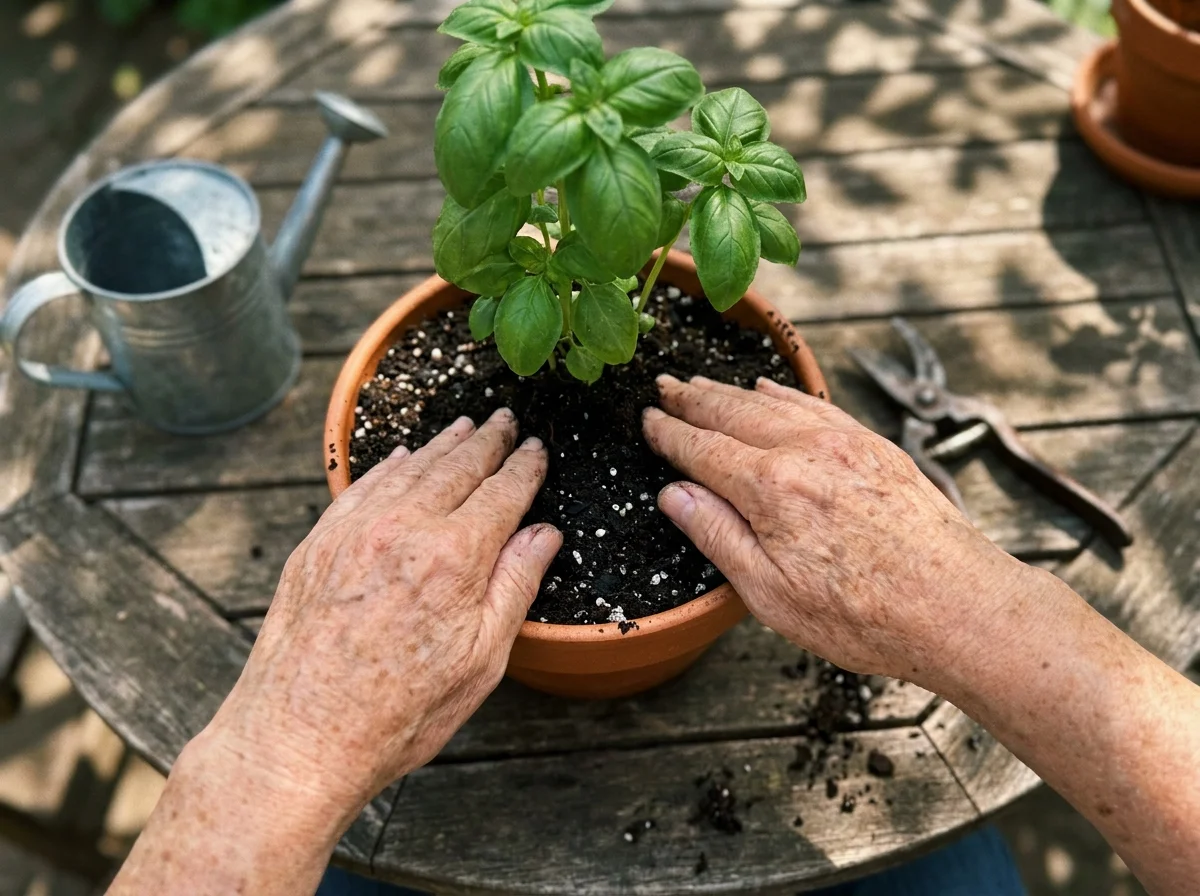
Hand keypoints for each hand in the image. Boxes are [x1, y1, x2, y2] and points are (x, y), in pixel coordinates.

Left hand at [194, 410, 559, 824]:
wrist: (299, 737)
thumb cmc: (398, 714)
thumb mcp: (481, 661)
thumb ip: (515, 585)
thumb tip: (543, 533)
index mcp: (454, 557)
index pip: (502, 493)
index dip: (524, 468)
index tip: (537, 450)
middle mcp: (403, 528)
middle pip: (456, 467)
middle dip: (487, 441)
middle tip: (504, 420)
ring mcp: (355, 531)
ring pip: (409, 468)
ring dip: (442, 445)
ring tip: (464, 428)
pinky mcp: (318, 543)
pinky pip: (363, 485)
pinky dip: (390, 464)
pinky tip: (403, 456)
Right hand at [643, 375, 1029, 683]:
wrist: (958, 606)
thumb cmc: (865, 615)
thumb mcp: (770, 593)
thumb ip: (718, 535)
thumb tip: (675, 494)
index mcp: (771, 489)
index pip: (702, 449)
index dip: (670, 433)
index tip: (647, 420)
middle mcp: (806, 451)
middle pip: (733, 413)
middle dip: (693, 399)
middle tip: (664, 386)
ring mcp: (845, 443)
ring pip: (773, 402)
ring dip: (731, 391)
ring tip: (702, 384)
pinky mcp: (876, 447)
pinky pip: (816, 405)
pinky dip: (783, 393)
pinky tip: (769, 389)